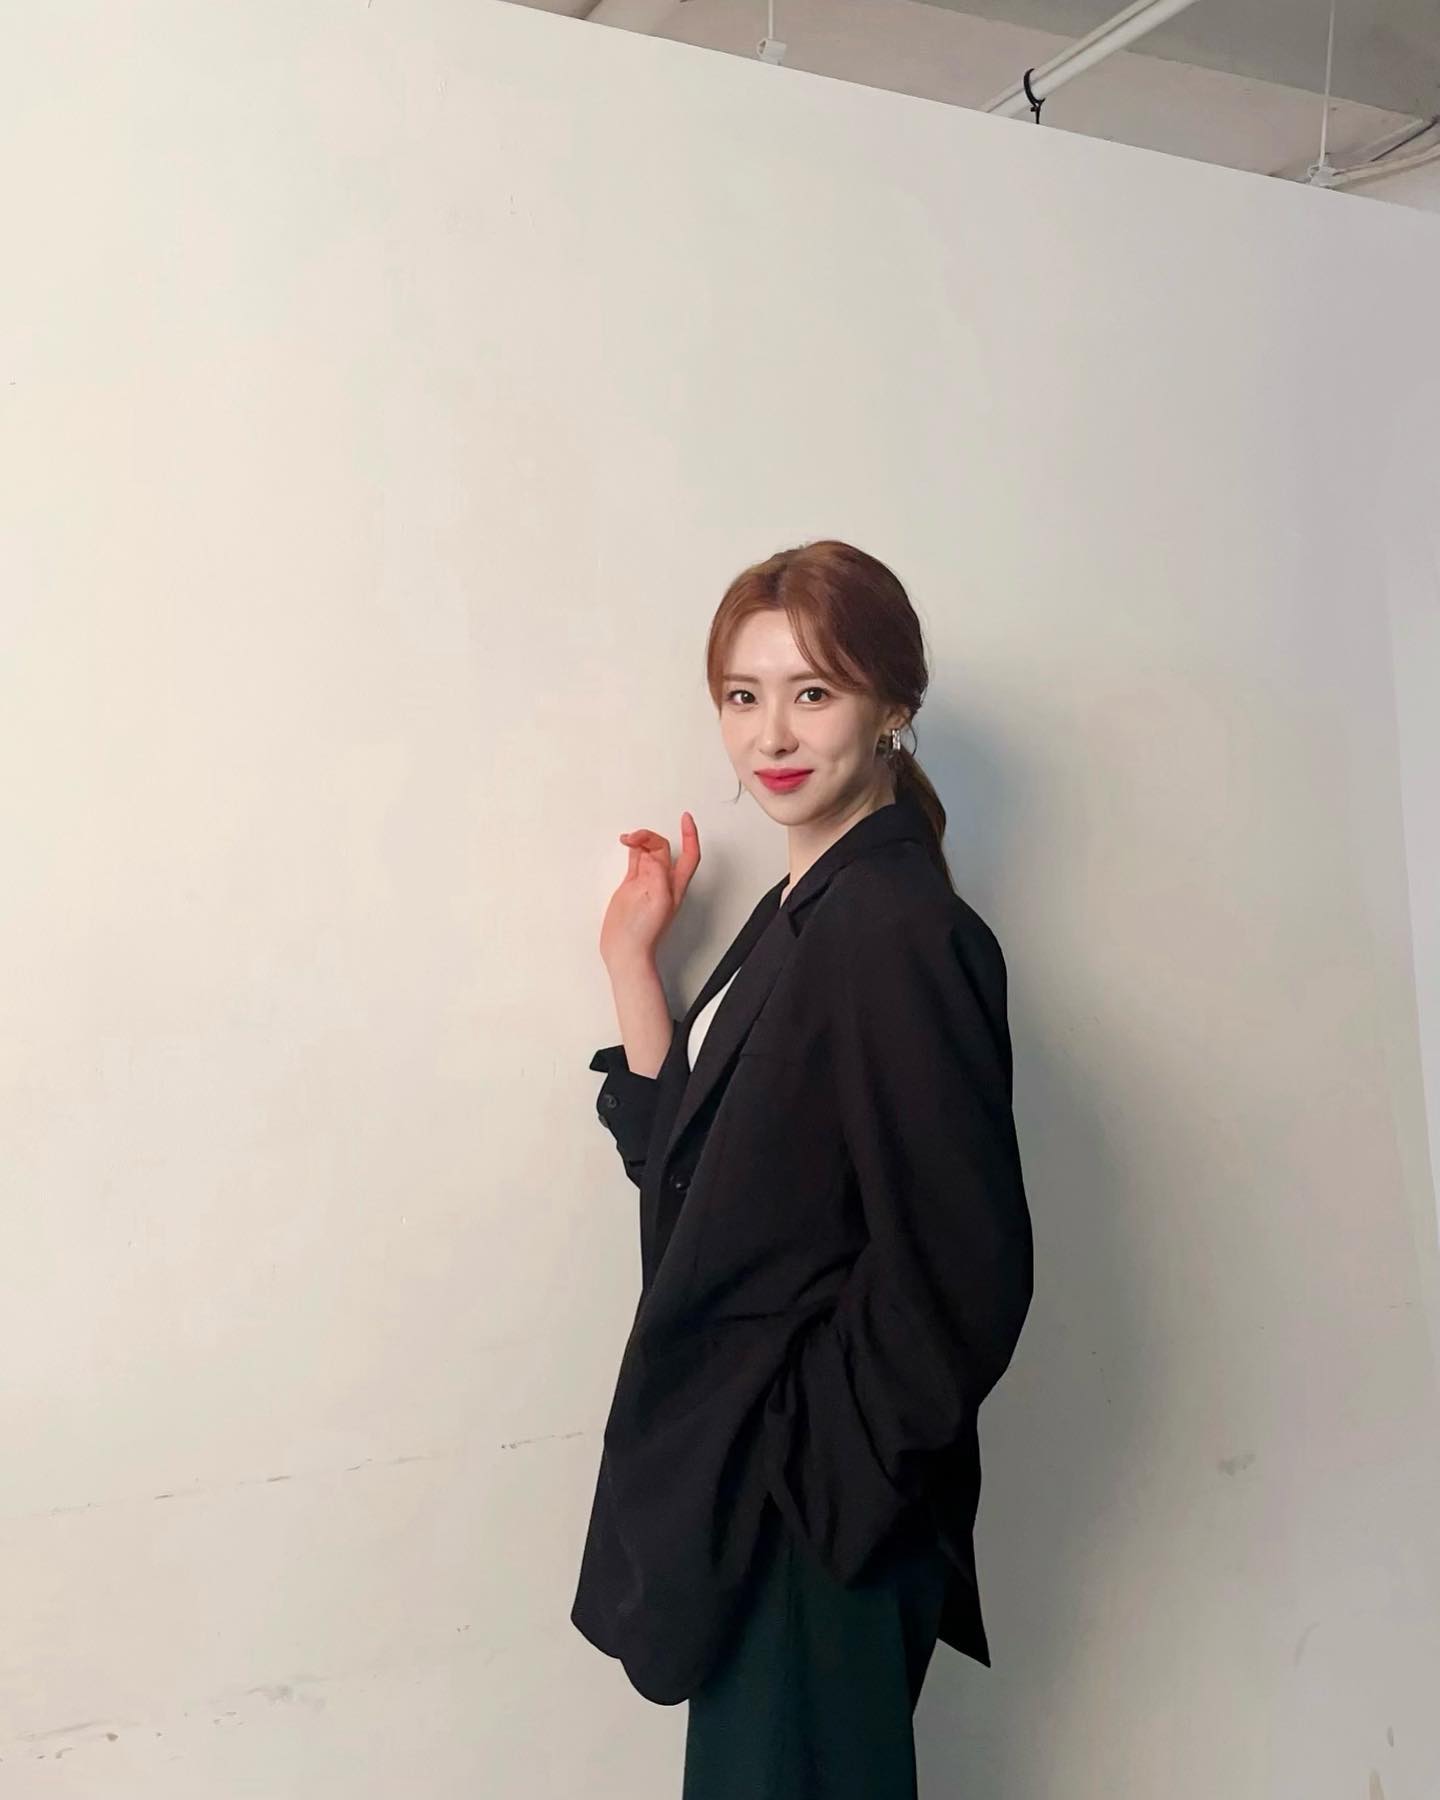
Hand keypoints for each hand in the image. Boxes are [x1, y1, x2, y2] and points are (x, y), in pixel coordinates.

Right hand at [599, 813, 699, 968]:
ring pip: (649, 853)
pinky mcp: (631, 887)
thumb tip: (652, 856)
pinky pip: (635, 861)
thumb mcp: (657, 901)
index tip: (685, 818)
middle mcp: (662, 882)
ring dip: (641, 841)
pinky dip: (633, 850)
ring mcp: (646, 884)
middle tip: (636, 836)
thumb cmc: (643, 934)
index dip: (690, 835)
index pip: (690, 855)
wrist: (625, 951)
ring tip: (629, 838)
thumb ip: (657, 874)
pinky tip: (628, 844)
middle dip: (652, 837)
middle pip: (664, 849)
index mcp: (675, 885)